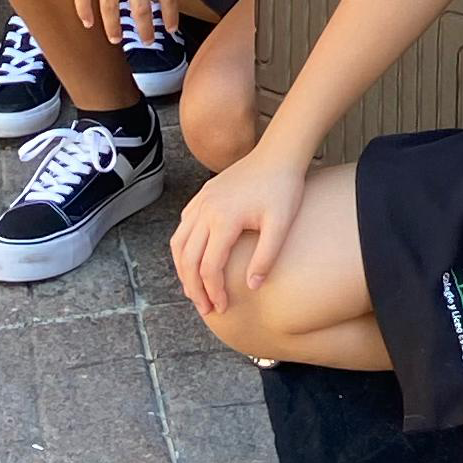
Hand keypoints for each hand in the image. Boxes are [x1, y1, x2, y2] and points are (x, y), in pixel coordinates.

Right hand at [171, 146, 307, 315]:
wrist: (279, 153)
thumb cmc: (283, 187)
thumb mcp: (281, 223)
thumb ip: (266, 257)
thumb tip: (252, 286)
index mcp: (224, 219)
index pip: (209, 267)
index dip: (214, 292)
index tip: (223, 308)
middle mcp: (206, 210)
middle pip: (188, 259)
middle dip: (194, 288)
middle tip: (205, 308)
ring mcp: (202, 201)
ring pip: (179, 243)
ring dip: (183, 270)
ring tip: (195, 290)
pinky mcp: (203, 194)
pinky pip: (184, 225)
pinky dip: (183, 247)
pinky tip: (194, 259)